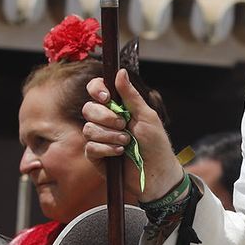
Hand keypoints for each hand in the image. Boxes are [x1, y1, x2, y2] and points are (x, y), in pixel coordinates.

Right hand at [81, 70, 183, 200]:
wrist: (156, 174)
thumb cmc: (155, 144)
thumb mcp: (146, 116)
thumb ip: (131, 95)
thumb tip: (120, 71)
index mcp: (117, 107)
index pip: (96, 90)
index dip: (96, 90)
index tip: (106, 97)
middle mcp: (105, 121)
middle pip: (88, 108)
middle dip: (105, 116)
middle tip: (123, 124)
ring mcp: (99, 138)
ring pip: (88, 129)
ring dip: (109, 135)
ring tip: (127, 142)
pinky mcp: (96, 156)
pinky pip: (90, 147)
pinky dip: (106, 148)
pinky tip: (120, 153)